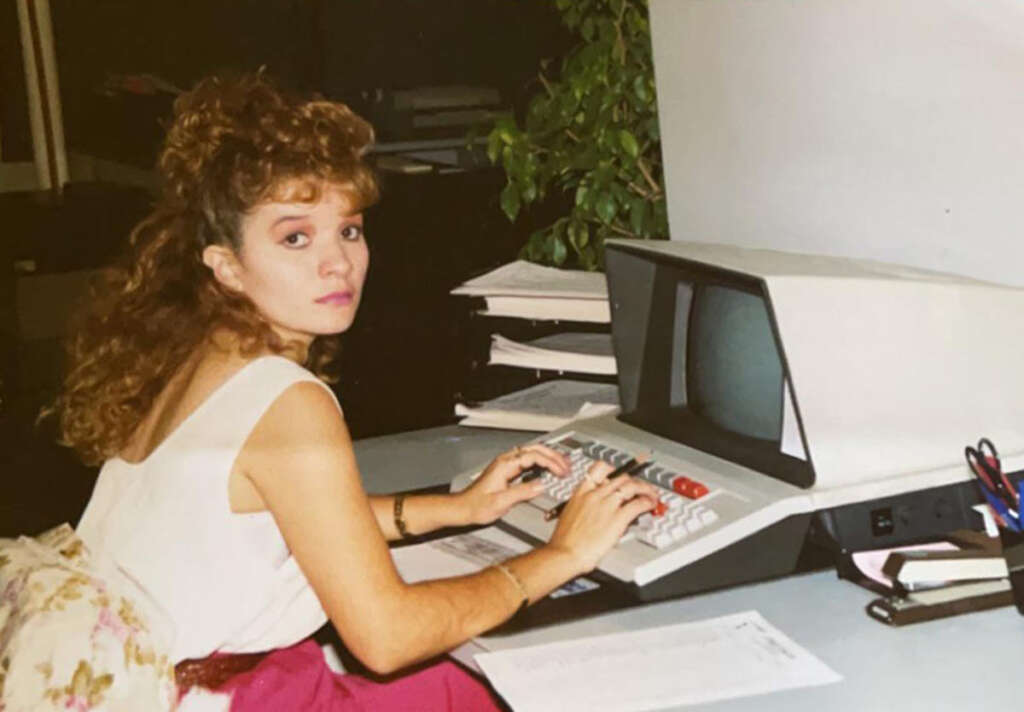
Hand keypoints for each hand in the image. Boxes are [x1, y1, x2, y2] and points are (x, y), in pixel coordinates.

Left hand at [455, 444, 570, 525]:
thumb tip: (541, 485)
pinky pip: (528, 460)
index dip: (550, 462)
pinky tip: (549, 468)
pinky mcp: (508, 470)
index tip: (561, 472)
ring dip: (549, 457)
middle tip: (567, 466)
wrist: (463, 508)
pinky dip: (542, 462)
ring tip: (563, 464)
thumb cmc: (477, 506)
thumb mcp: (501, 502)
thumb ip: (522, 492)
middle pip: (535, 449)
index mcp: (505, 465)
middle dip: (554, 456)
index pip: (533, 456)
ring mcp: (507, 464)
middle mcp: (506, 461)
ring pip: (532, 452)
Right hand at [546, 460, 659, 574]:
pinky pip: (638, 504)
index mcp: (581, 493)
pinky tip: (650, 505)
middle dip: (634, 481)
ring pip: (632, 486)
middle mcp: (595, 494)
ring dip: (645, 488)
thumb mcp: (569, 515)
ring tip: (651, 494)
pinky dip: (648, 502)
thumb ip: (583, 508)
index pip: (599, 469)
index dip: (613, 469)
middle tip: (640, 486)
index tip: (619, 472)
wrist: (564, 553)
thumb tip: (592, 511)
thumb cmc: (564, 541)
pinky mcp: (618, 518)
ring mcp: (607, 505)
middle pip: (621, 477)